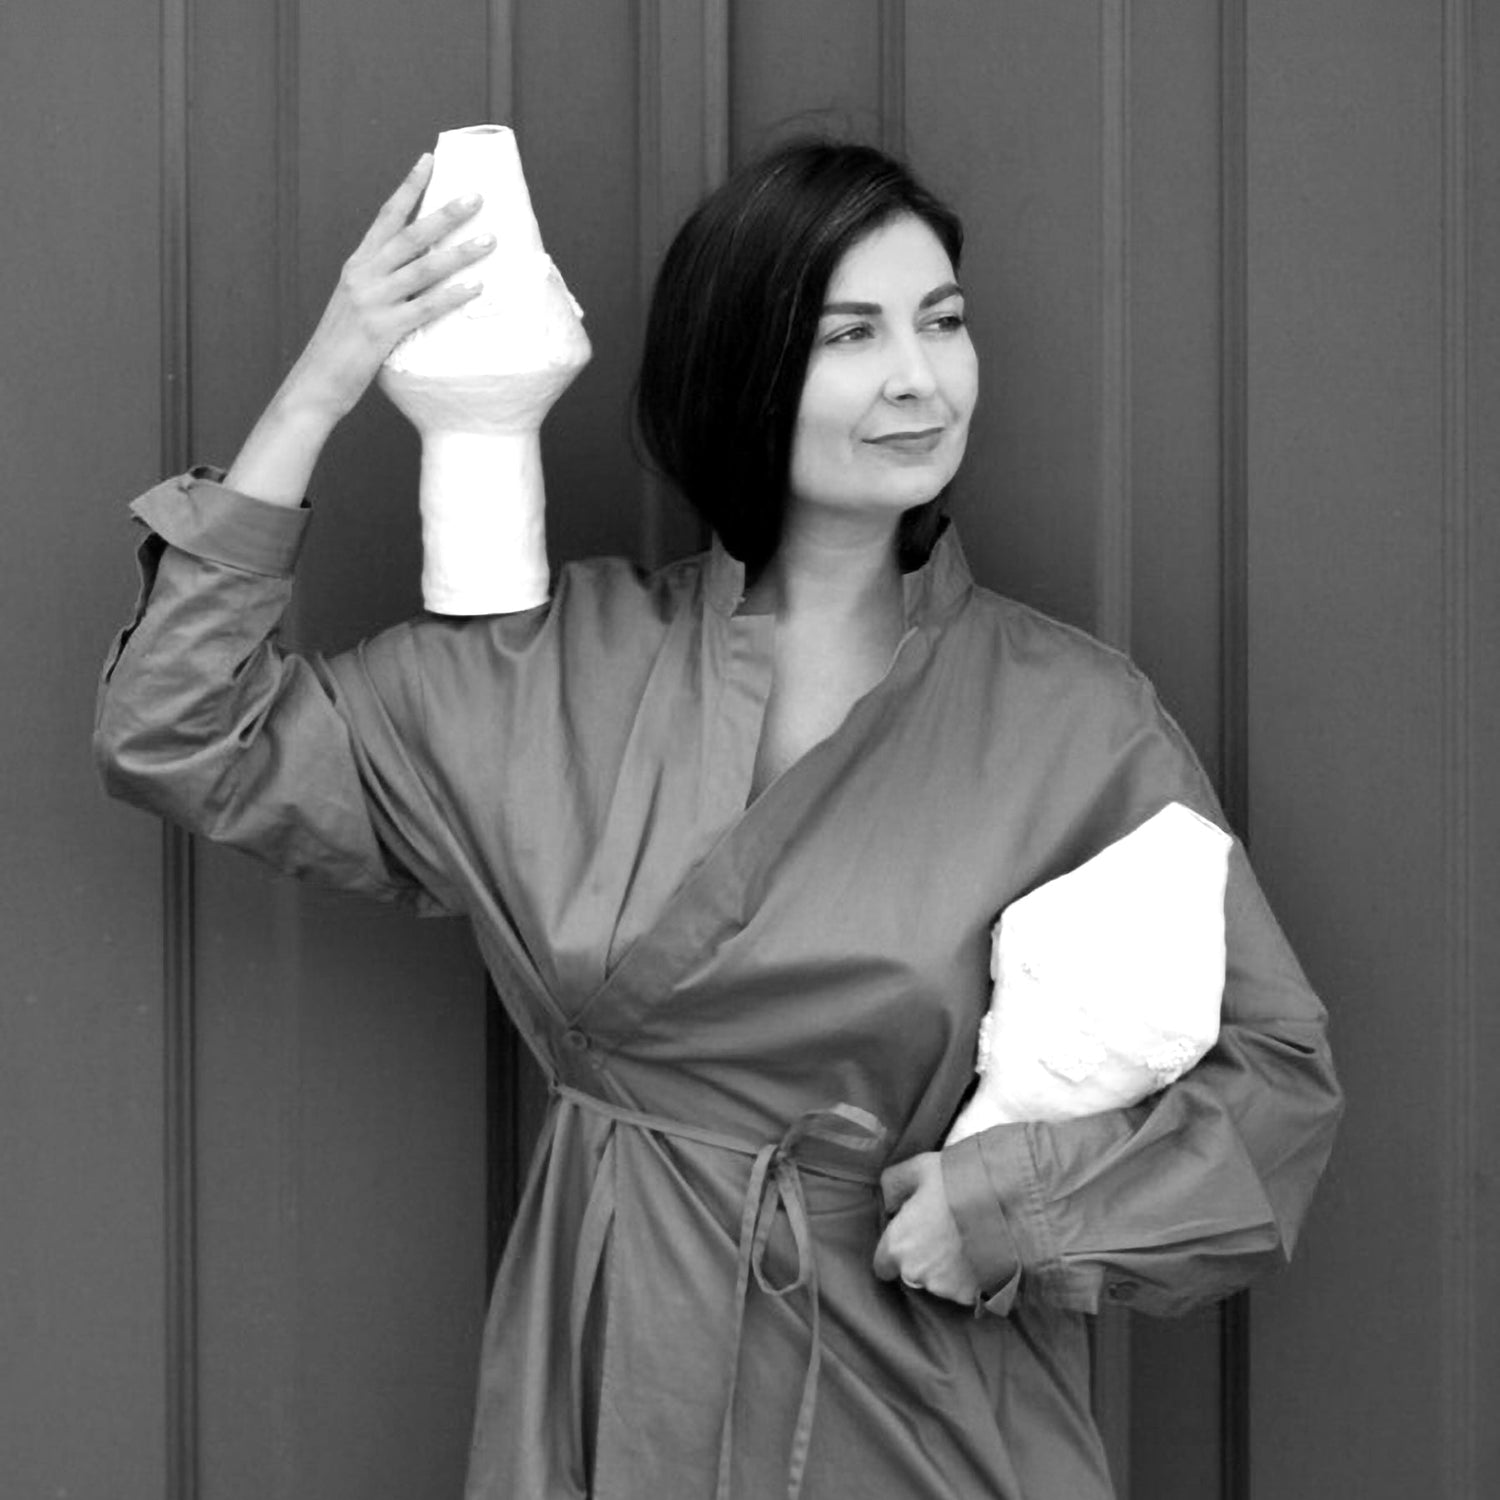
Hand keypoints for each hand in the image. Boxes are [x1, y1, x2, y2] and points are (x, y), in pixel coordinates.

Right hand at [280, 154, 493, 422]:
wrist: (316, 380)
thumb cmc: (342, 346)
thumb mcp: (357, 303)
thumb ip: (382, 285)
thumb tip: (420, 272)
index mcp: (357, 264)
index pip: (386, 216)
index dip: (409, 187)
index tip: (429, 161)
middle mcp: (363, 275)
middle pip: (411, 235)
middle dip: (445, 213)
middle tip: (477, 196)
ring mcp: (372, 300)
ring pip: (423, 268)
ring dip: (460, 252)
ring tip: (490, 240)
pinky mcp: (383, 329)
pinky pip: (425, 307)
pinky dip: (452, 296)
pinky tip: (476, 288)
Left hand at [872, 1152, 981, 1304]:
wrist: (1005, 1207)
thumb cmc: (956, 1184)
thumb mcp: (918, 1169)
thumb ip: (894, 1185)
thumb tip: (889, 1202)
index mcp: (897, 1246)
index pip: (882, 1265)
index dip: (895, 1251)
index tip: (911, 1236)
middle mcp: (916, 1273)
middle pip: (912, 1273)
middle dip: (923, 1258)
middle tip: (943, 1232)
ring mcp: (946, 1288)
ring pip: (939, 1281)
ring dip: (947, 1267)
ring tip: (966, 1239)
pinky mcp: (973, 1296)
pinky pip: (966, 1288)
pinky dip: (971, 1276)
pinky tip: (981, 1252)